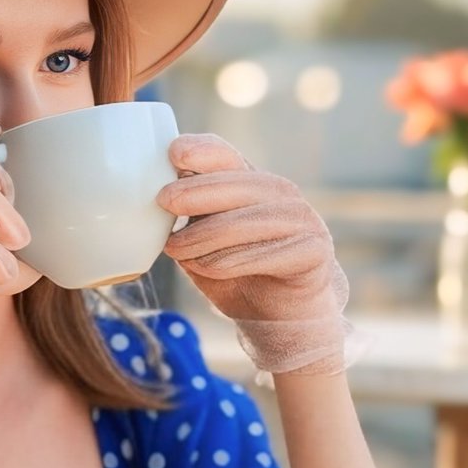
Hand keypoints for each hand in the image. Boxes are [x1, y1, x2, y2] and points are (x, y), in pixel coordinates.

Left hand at [156, 133, 349, 374]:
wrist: (280, 317)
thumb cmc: (236, 273)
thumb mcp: (203, 240)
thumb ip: (187, 216)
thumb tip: (153, 195)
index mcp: (251, 182)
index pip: (226, 155)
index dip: (202, 150)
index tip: (174, 153)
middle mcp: (281, 194)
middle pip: (234, 183)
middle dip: (194, 190)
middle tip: (162, 201)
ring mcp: (302, 219)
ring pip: (241, 221)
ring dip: (200, 237)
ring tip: (174, 250)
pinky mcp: (314, 251)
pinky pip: (260, 255)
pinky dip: (225, 263)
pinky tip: (206, 270)